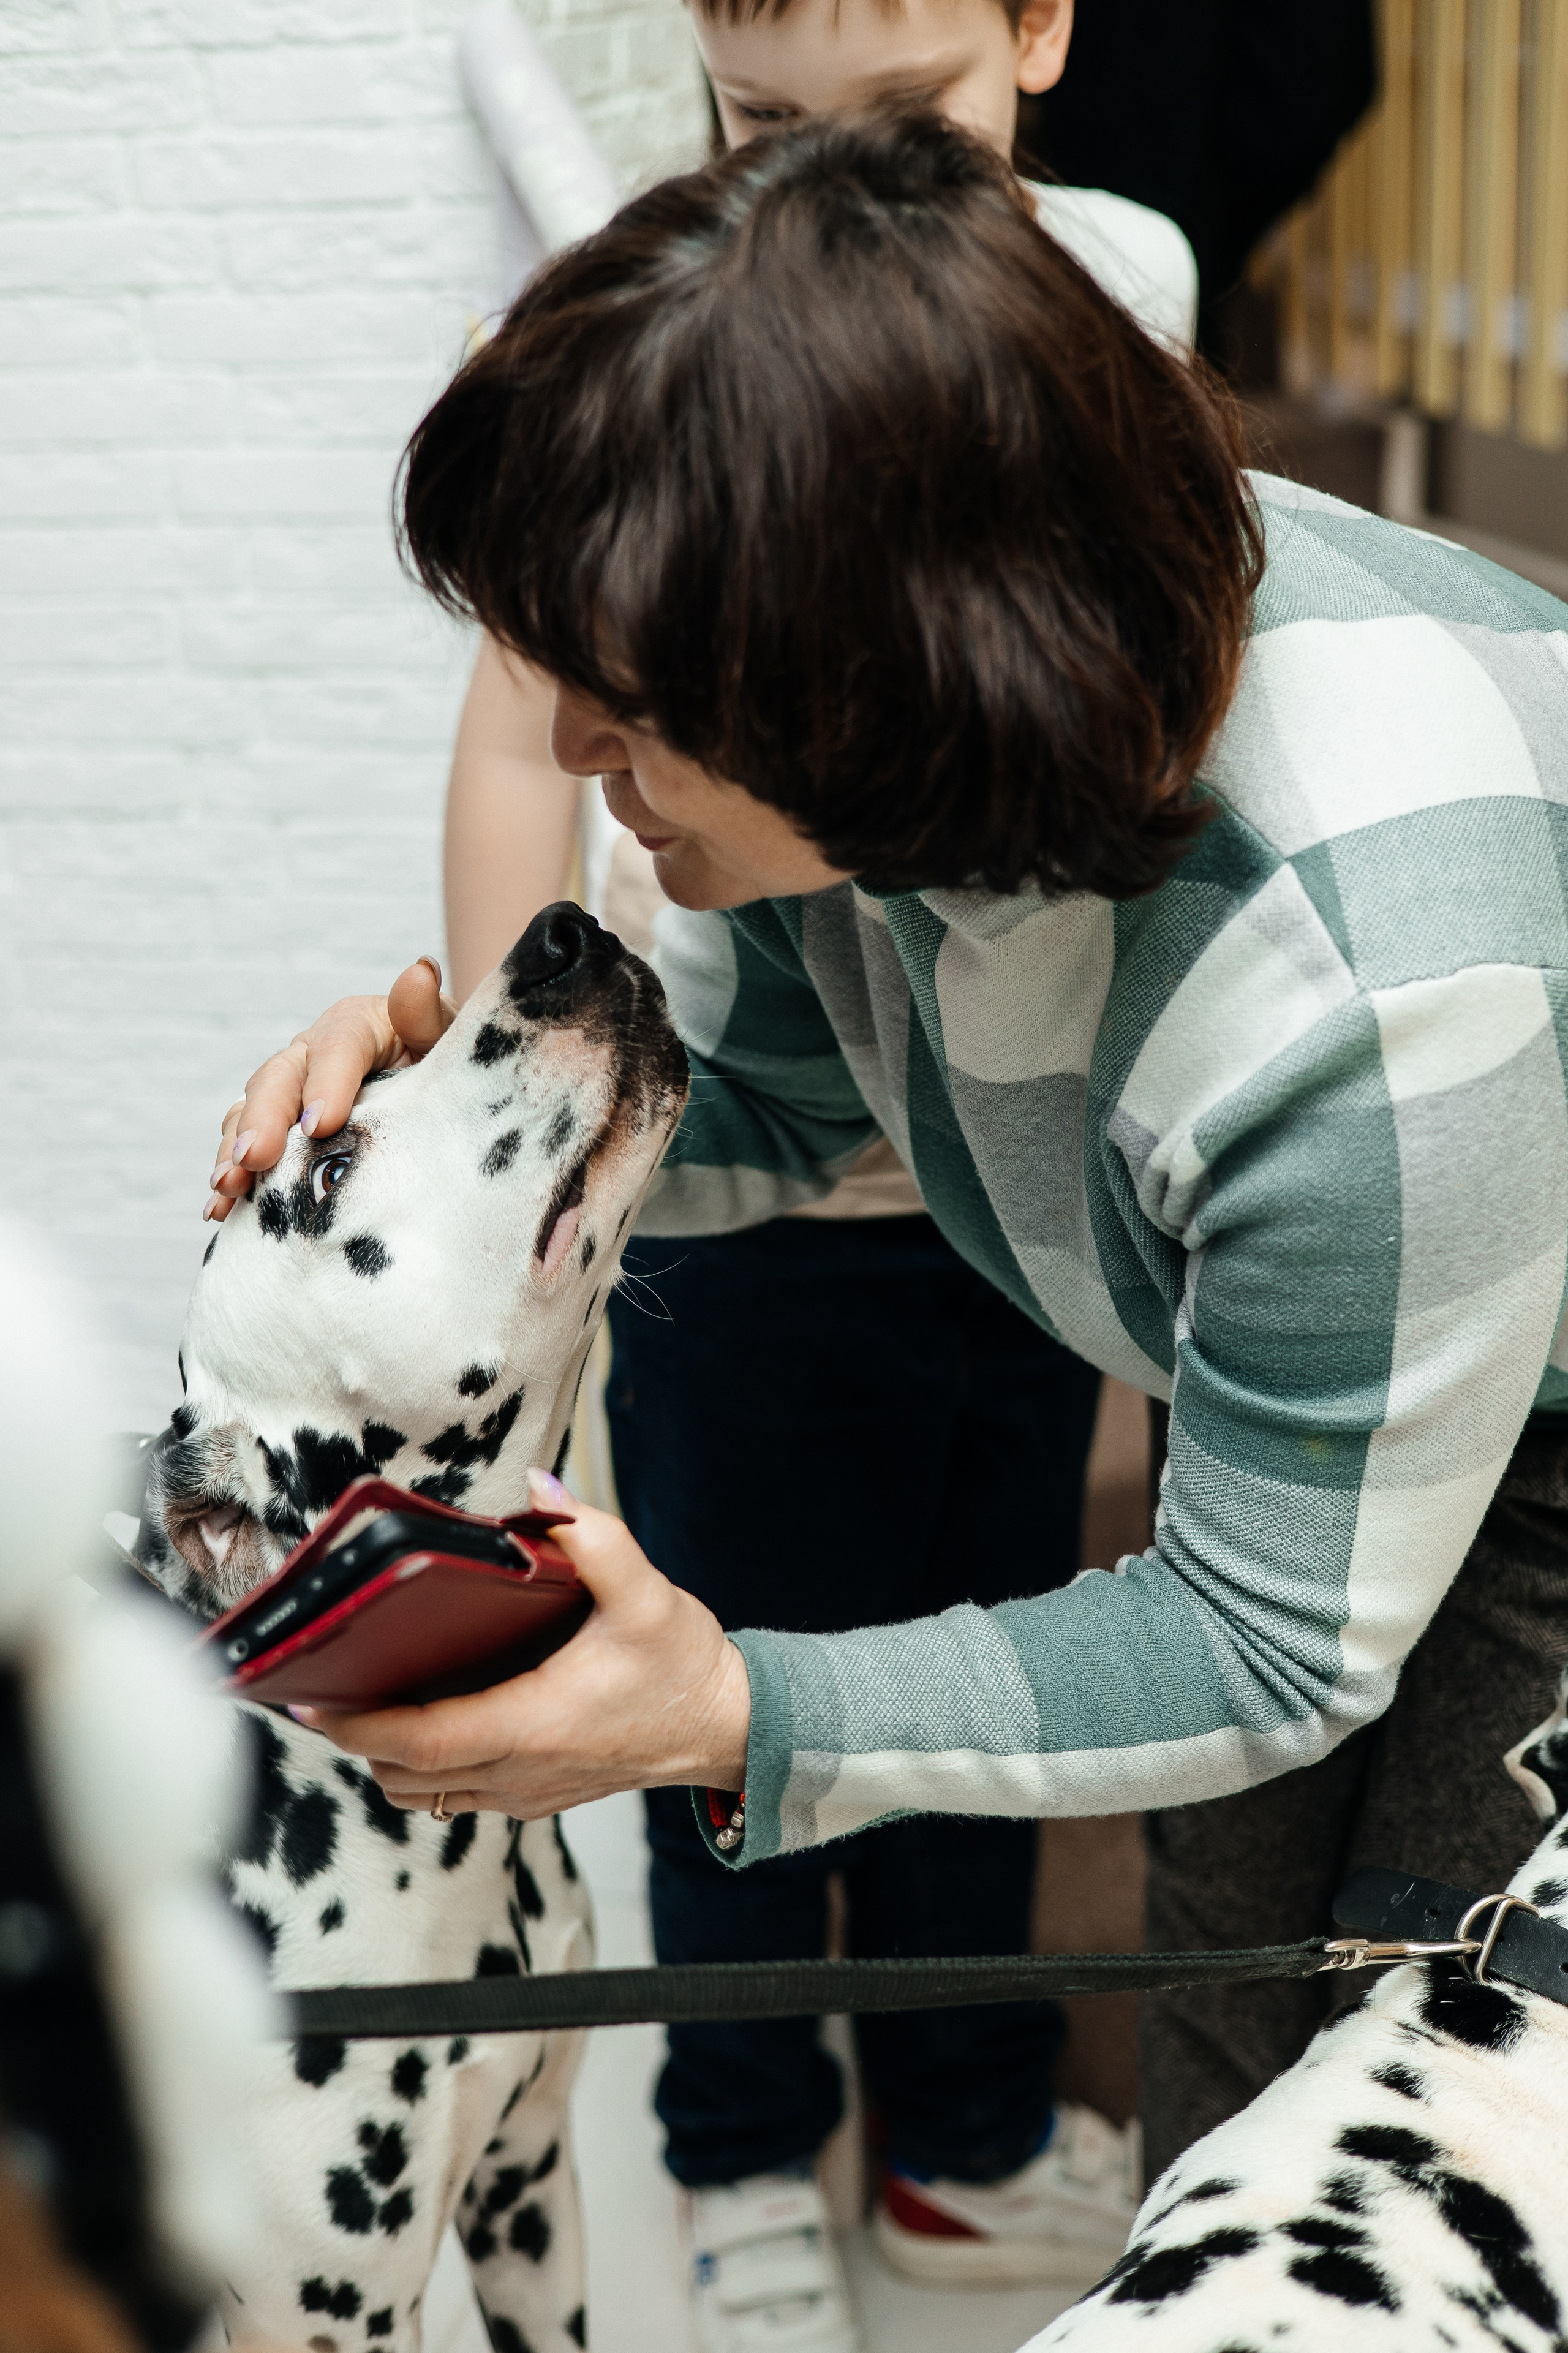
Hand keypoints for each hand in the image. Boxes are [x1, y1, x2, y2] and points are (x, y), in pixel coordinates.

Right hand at [204, 956, 455, 1221]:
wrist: (436, 1092)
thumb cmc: (444, 1063)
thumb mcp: (446, 1038)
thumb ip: (428, 1014)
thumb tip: (419, 971)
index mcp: (355, 1025)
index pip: (338, 1048)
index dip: (326, 1084)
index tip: (320, 1124)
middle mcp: (312, 1054)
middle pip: (280, 1079)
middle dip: (264, 1120)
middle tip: (256, 1159)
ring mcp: (289, 1092)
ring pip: (250, 1114)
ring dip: (235, 1151)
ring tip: (227, 1187)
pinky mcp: (278, 1130)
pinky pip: (245, 1148)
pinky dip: (232, 1177)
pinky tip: (220, 1209)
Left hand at [297, 1474, 752, 1816]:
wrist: (729, 1729)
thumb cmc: (686, 1668)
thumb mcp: (648, 1595)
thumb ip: (595, 1538)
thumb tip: (539, 1489)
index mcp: (531, 1726)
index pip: (414, 1741)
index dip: (353, 1724)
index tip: (309, 1695)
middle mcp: (518, 1772)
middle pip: (402, 1776)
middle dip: (355, 1737)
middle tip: (326, 1684)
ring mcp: (525, 1792)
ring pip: (425, 1794)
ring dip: (389, 1756)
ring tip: (371, 1698)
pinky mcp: (537, 1797)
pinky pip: (458, 1794)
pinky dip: (426, 1765)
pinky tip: (430, 1713)